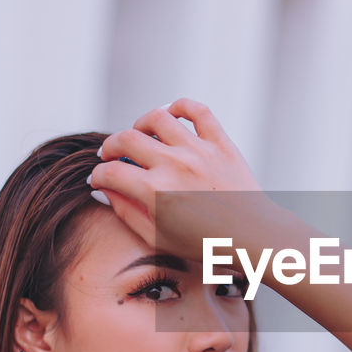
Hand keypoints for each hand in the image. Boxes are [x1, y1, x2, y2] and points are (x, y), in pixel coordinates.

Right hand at [90, 98, 267, 261]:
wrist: (253, 237)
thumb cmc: (206, 244)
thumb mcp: (158, 238)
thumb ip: (127, 212)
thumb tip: (105, 190)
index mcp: (155, 192)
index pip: (110, 172)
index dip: (97, 175)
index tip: (99, 179)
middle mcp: (174, 165)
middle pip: (126, 139)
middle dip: (110, 148)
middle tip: (110, 156)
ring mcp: (199, 150)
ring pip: (157, 118)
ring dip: (139, 125)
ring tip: (139, 135)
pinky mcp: (221, 142)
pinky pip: (196, 110)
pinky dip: (179, 107)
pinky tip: (171, 118)